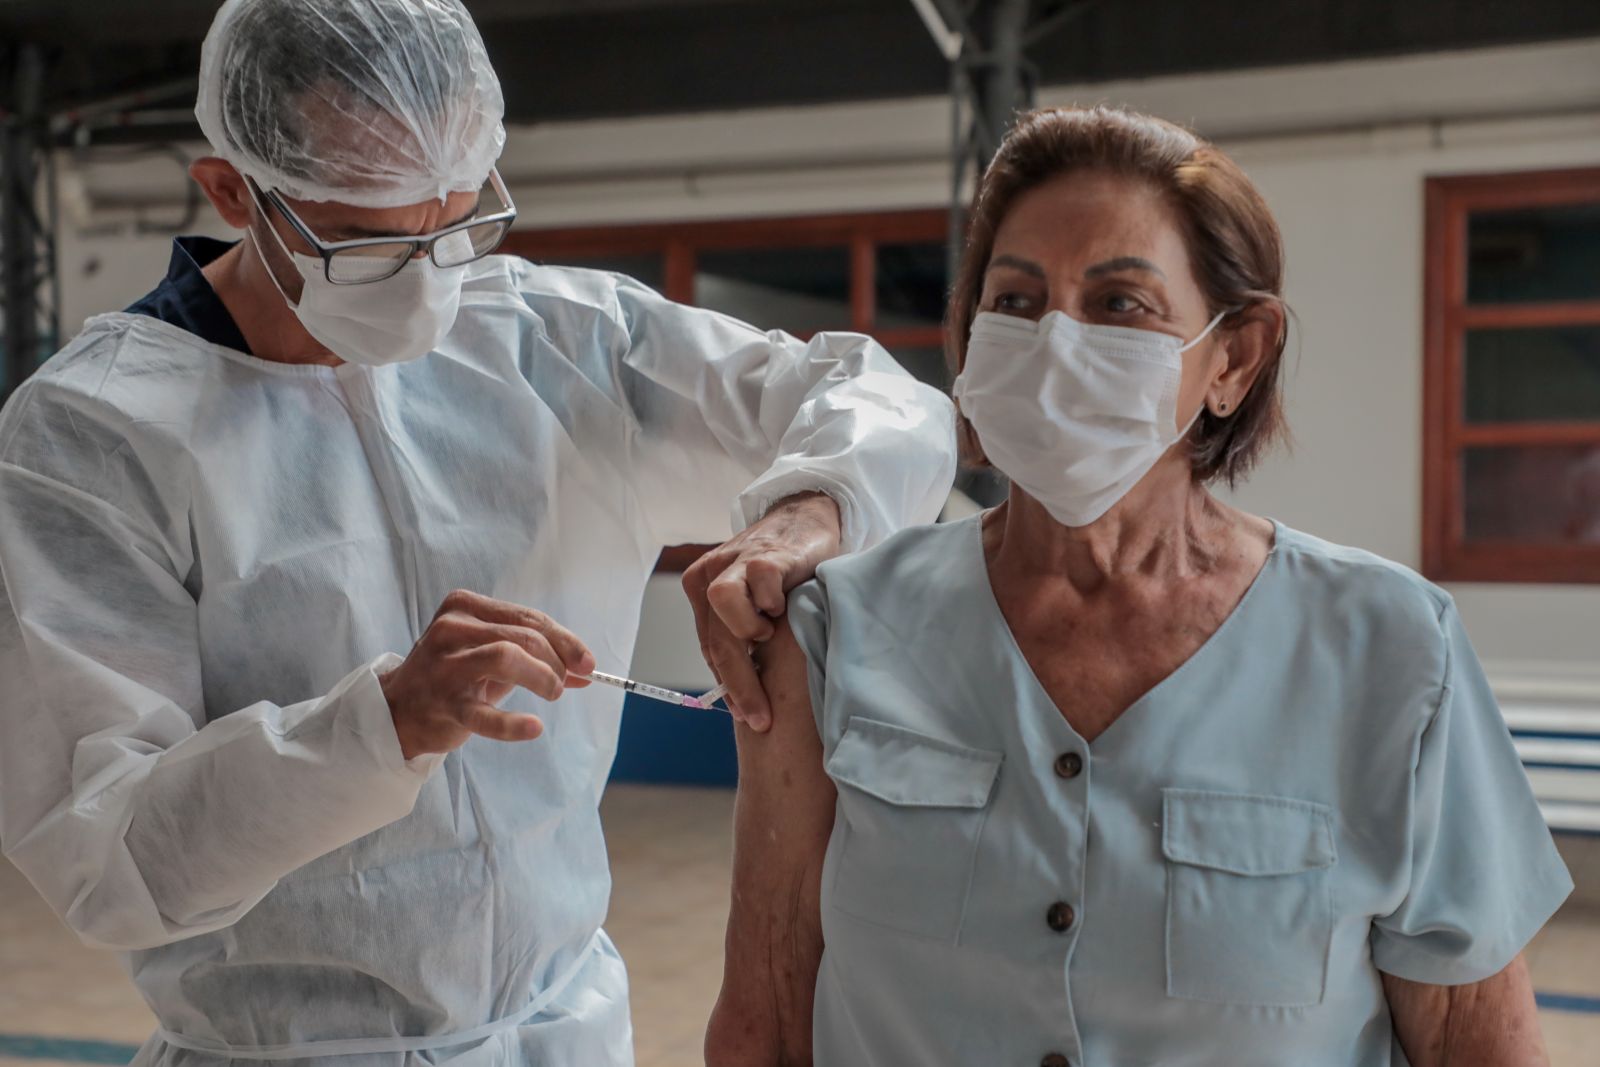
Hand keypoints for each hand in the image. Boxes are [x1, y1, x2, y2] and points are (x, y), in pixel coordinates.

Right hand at [380, 589, 595, 759]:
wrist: (399, 710)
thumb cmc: (454, 676)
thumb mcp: (493, 656)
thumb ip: (536, 656)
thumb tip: (584, 671)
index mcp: (465, 607)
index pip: (527, 617)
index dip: (564, 640)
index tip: (587, 662)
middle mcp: (451, 629)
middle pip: (522, 635)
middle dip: (556, 660)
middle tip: (564, 683)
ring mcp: (444, 666)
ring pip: (505, 657)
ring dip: (541, 677)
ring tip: (552, 694)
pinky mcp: (442, 704)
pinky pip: (483, 713)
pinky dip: (513, 723)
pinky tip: (533, 727)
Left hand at [683, 491, 840, 731]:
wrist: (805, 516)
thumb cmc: (782, 570)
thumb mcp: (754, 603)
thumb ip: (744, 634)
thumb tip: (746, 691)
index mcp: (702, 590)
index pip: (710, 650)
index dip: (728, 687)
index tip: (747, 716)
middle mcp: (711, 575)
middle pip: (717, 640)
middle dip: (739, 684)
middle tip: (761, 716)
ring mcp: (736, 560)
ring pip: (722, 603)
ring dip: (747, 630)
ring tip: (769, 635)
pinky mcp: (765, 552)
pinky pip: (760, 582)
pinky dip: (770, 601)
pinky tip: (785, 607)